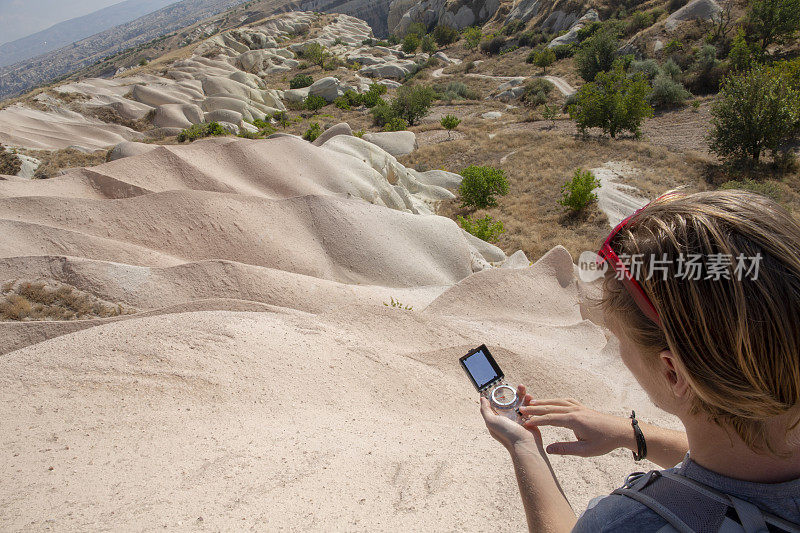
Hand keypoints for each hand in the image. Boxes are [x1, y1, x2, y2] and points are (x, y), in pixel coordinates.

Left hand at [480, 385, 542, 452]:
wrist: (525, 445)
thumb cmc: (507, 434)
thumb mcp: (491, 422)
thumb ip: (485, 410)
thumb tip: (482, 399)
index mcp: (496, 418)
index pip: (494, 403)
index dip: (496, 393)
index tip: (498, 384)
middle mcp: (507, 417)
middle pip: (509, 400)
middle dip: (512, 392)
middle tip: (516, 385)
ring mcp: (518, 418)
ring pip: (519, 402)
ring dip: (522, 394)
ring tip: (523, 388)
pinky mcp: (528, 419)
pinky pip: (528, 407)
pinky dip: (529, 401)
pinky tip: (530, 397)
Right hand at [519, 398, 633, 456]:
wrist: (621, 430)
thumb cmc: (605, 442)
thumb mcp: (585, 450)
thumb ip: (565, 449)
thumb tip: (548, 449)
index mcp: (574, 420)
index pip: (550, 418)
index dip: (536, 420)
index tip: (525, 423)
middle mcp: (574, 410)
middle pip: (550, 407)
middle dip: (535, 408)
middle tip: (521, 409)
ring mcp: (578, 407)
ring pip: (556, 402)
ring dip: (543, 402)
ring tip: (531, 403)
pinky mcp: (582, 407)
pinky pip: (564, 401)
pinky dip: (554, 401)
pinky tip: (551, 403)